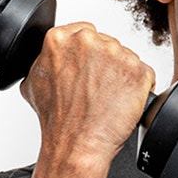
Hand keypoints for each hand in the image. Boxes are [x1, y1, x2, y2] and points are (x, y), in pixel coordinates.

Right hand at [20, 23, 154, 165]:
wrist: (76, 144)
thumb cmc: (58, 120)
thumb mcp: (32, 82)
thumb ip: (44, 59)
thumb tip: (50, 56)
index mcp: (61, 39)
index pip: (85, 32)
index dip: (89, 54)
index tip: (89, 68)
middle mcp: (89, 42)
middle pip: (108, 44)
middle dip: (106, 65)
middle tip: (97, 89)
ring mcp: (116, 54)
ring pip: (127, 59)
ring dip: (122, 76)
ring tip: (109, 98)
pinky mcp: (137, 71)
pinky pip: (145, 74)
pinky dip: (139, 88)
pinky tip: (124, 102)